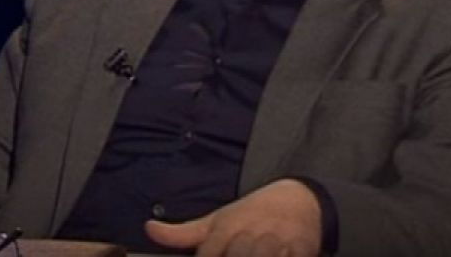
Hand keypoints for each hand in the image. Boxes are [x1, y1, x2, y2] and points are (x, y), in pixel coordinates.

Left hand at [144, 178, 322, 256]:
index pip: (209, 253)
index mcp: (228, 226)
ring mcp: (279, 241)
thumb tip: (148, 229)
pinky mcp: (302, 249)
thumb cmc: (249, 215)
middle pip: (240, 255)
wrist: (297, 198)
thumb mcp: (217, 220)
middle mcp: (252, 232)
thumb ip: (183, 233)